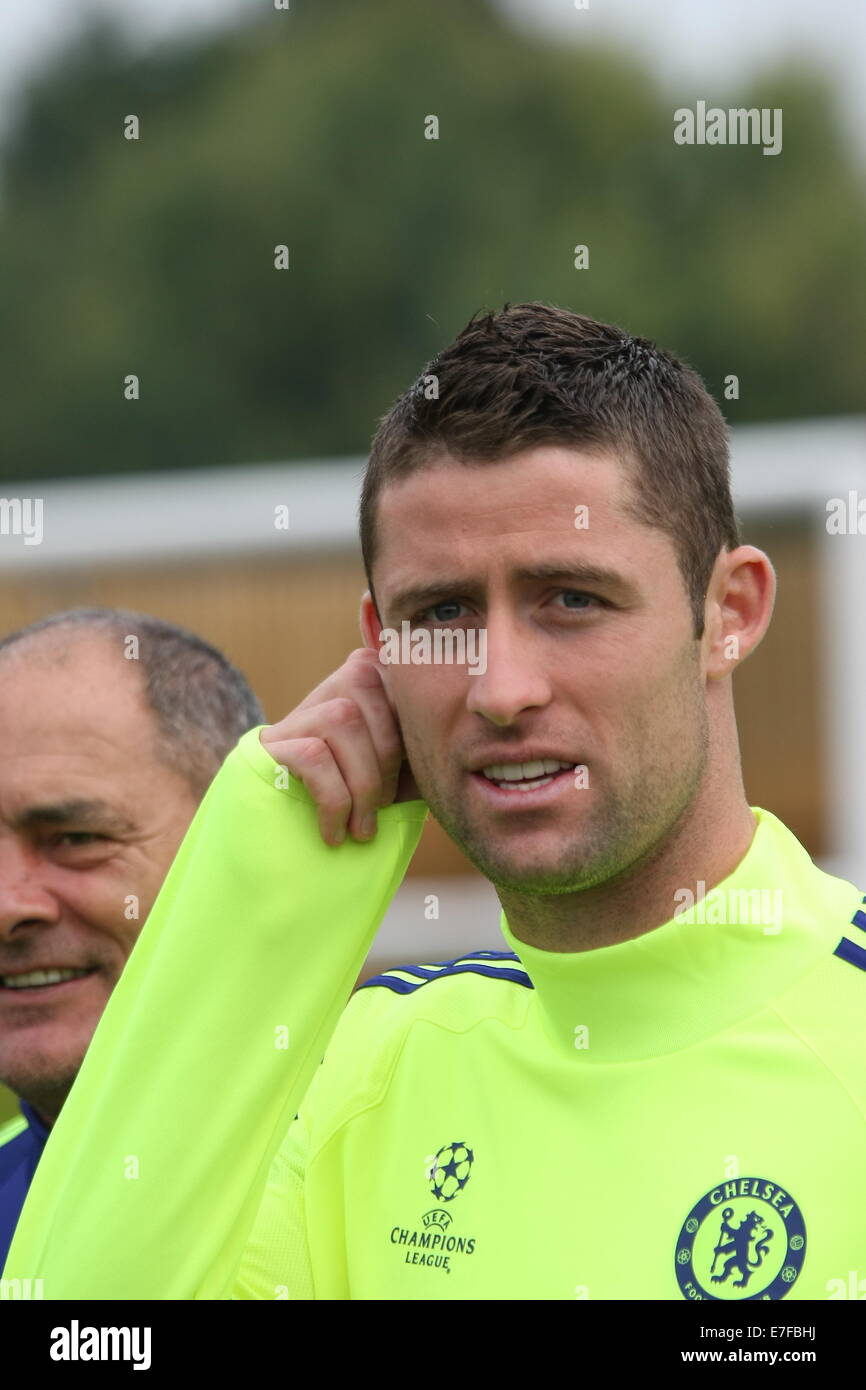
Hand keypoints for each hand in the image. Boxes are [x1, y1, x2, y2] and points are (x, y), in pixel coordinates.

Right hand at [260, 647, 418, 845]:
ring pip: (346, 723)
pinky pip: (314, 754)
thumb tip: (480, 751)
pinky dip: (332, 800)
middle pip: (382, 716)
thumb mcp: (407, 769)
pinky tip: (333, 830)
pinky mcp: (275, 738)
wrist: (294, 816)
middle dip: (386, 775)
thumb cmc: (364, 788)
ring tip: (358, 826)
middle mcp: (351, 674)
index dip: (414, 757)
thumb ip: (432, 750)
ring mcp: (309, 704)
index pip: (415, 705)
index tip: (403, 794)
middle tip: (377, 815)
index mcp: (393, 678)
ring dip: (360, 787)